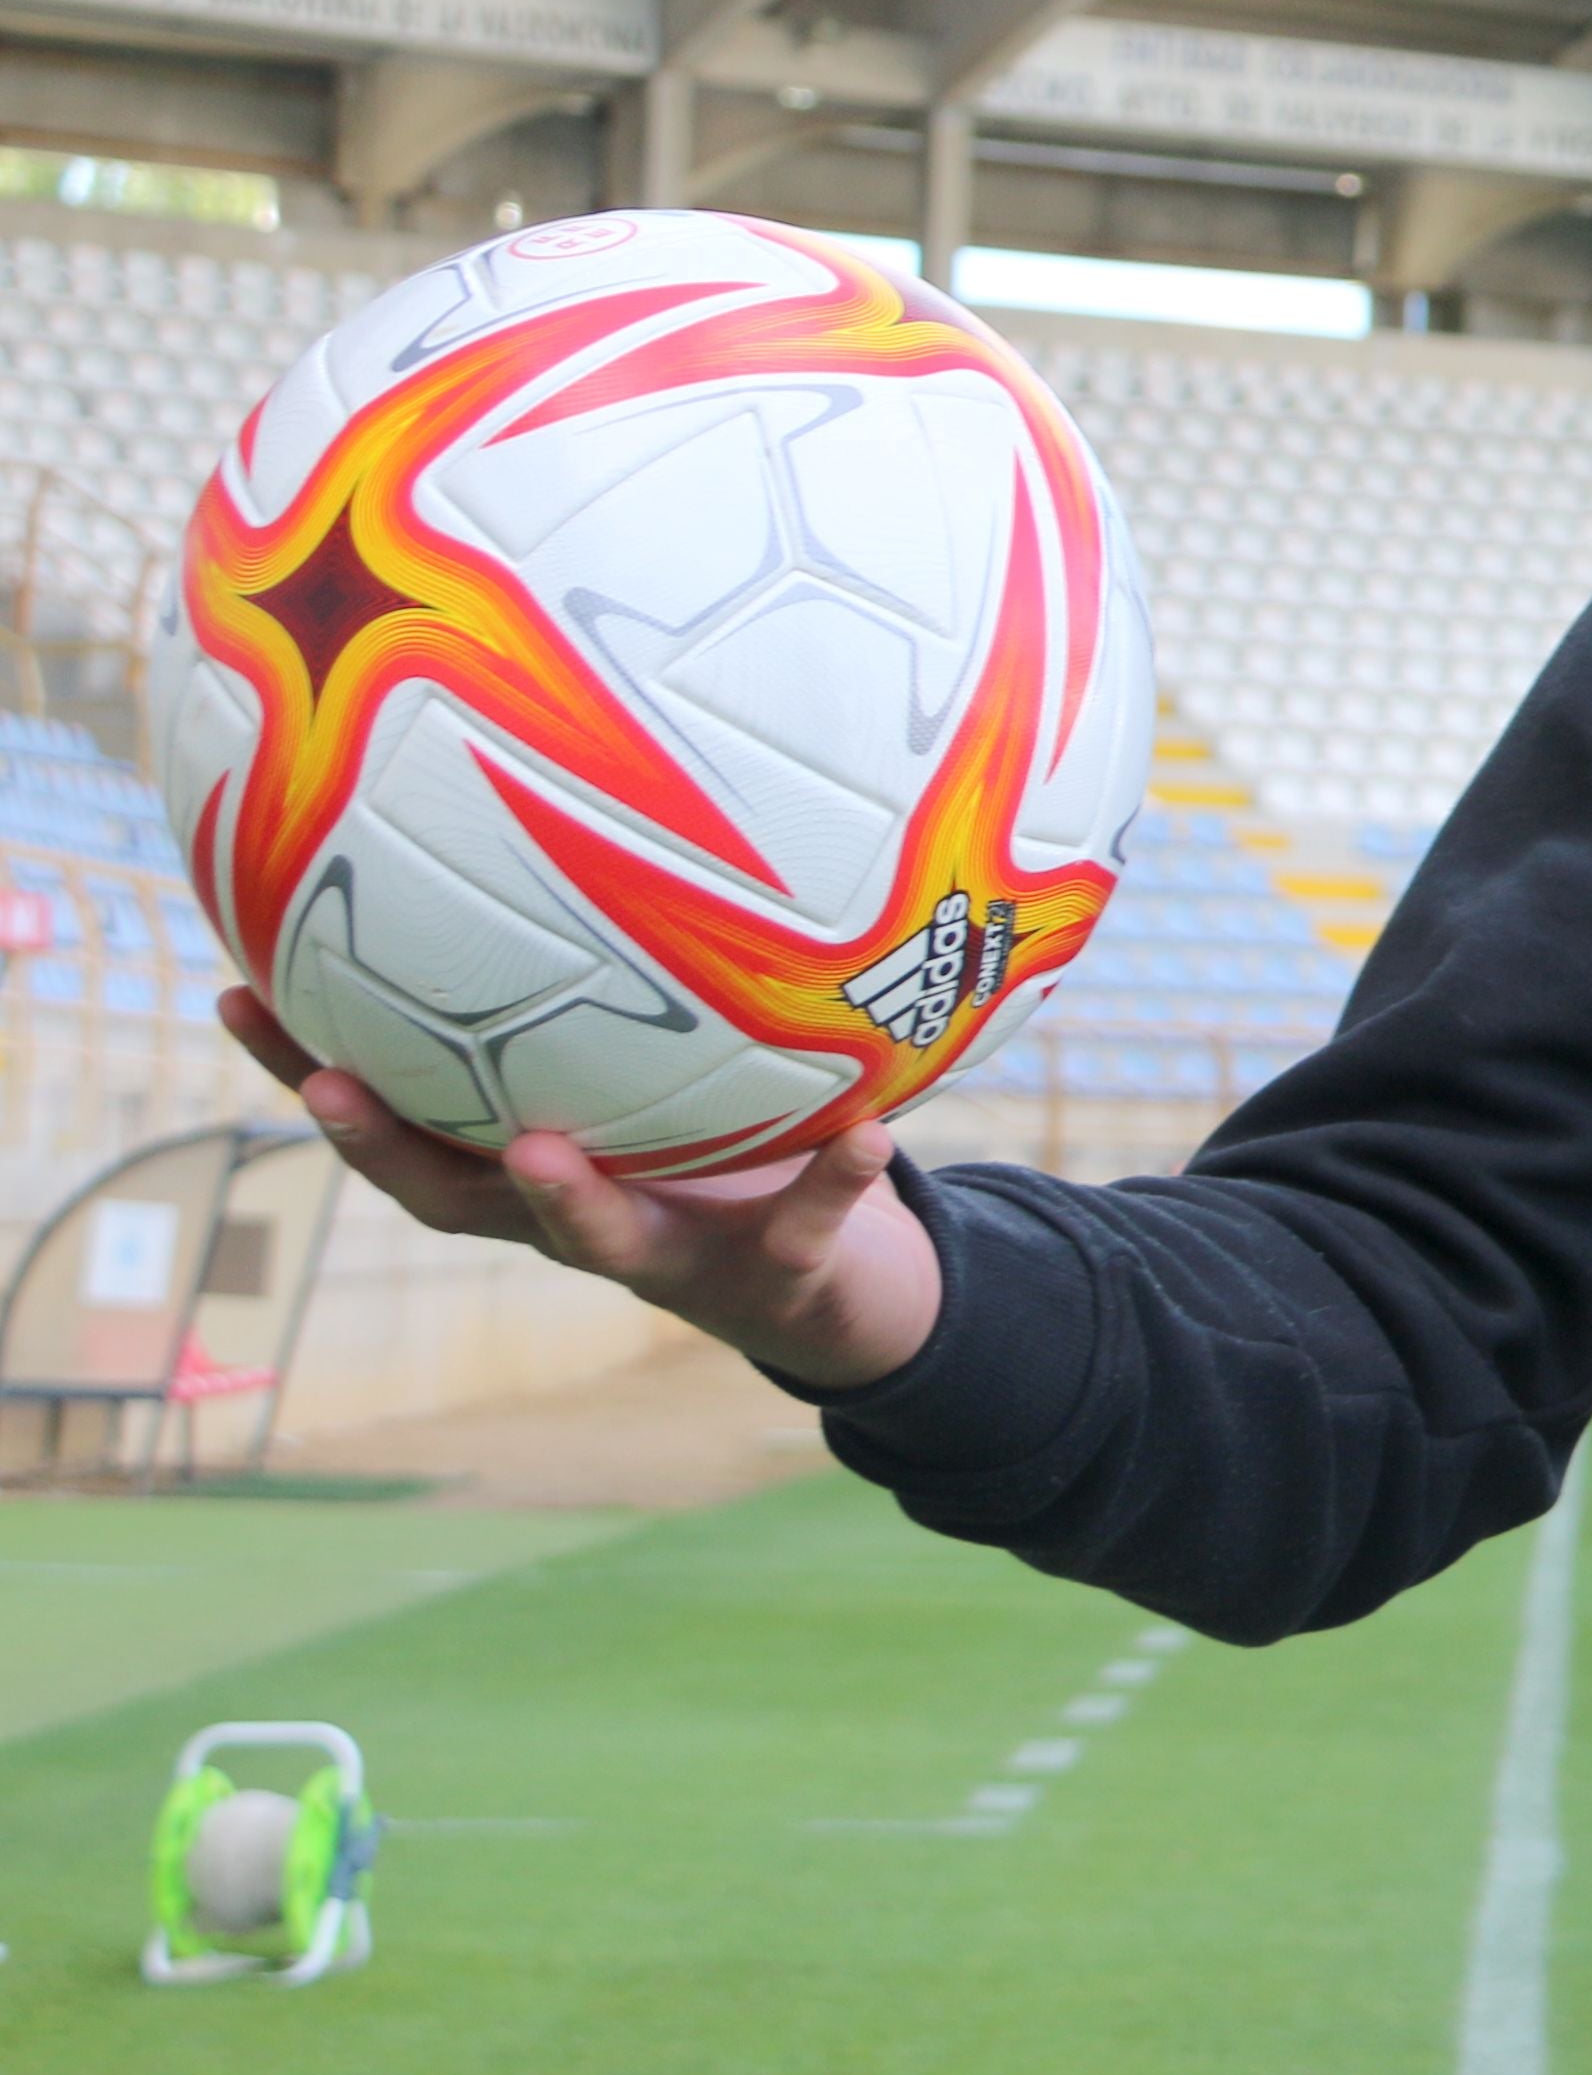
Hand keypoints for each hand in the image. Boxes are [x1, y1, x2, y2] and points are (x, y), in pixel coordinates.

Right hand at [223, 987, 938, 1391]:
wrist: (829, 1280)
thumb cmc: (716, 1141)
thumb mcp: (650, 1057)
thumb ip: (603, 971)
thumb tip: (541, 794)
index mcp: (526, 1163)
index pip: (394, 1117)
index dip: (306, 1067)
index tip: (238, 993)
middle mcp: (577, 1219)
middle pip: (453, 1200)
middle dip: (385, 1148)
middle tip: (335, 1090)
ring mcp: (676, 1255)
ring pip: (604, 1244)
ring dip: (567, 1200)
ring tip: (541, 1149)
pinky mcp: (781, 1270)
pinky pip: (807, 1223)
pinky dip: (836, 1179)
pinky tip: (869, 1129)